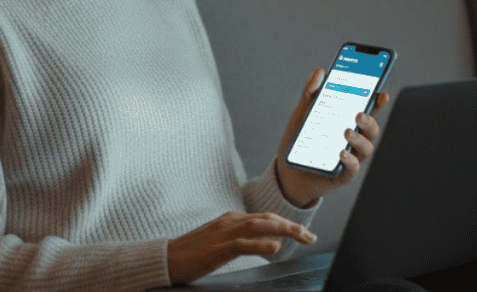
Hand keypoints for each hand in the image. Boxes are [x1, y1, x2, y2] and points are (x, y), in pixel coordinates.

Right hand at [167, 211, 316, 283]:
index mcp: (231, 219)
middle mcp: (230, 221)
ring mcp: (224, 233)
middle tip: (310, 236)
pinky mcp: (218, 248)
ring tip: (301, 236)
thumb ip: (240, 238)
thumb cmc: (192, 253)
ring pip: (260, 226)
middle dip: (291, 226)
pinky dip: (261, 244)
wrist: (166, 258)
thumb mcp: (219, 241)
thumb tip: (267, 242)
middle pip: (267, 219)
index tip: (302, 233)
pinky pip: (243, 244)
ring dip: (284, 230)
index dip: (286, 224)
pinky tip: (275, 247)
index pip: (265, 217)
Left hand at [275, 67, 389, 207]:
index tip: (382, 93)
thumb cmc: (298, 141)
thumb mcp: (301, 114)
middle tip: (358, 114)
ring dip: (359, 139)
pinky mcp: (342, 175)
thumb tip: (320, 71)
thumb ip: (310, 94)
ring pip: (366, 148)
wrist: (286, 171)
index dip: (377, 102)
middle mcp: (353, 140)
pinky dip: (350, 161)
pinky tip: (341, 153)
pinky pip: (352, 169)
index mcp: (347, 122)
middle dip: (370, 120)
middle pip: (371, 129)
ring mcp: (350, 157)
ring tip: (346, 132)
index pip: (367, 110)